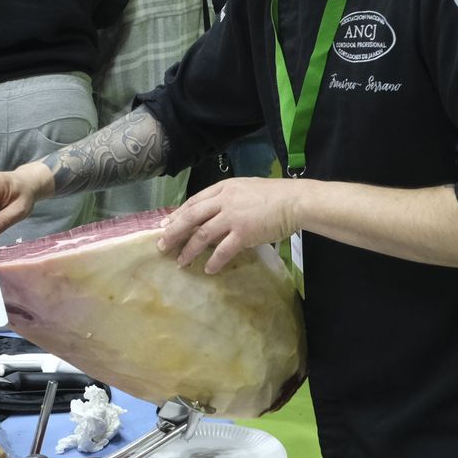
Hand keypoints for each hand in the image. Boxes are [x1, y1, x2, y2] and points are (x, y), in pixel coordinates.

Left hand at [157, 177, 304, 273]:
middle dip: (174, 233)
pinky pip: (223, 250)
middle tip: (162, 246)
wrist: (295, 200)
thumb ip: (227, 199)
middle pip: (191, 217)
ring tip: (181, 261)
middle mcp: (224, 201)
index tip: (165, 225)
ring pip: (202, 235)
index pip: (193, 202)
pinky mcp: (244, 233)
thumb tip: (211, 214)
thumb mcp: (245, 189)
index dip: (177, 215)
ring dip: (189, 250)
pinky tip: (208, 269)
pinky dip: (214, 261)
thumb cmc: (273, 195)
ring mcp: (233, 217)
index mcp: (223, 188)